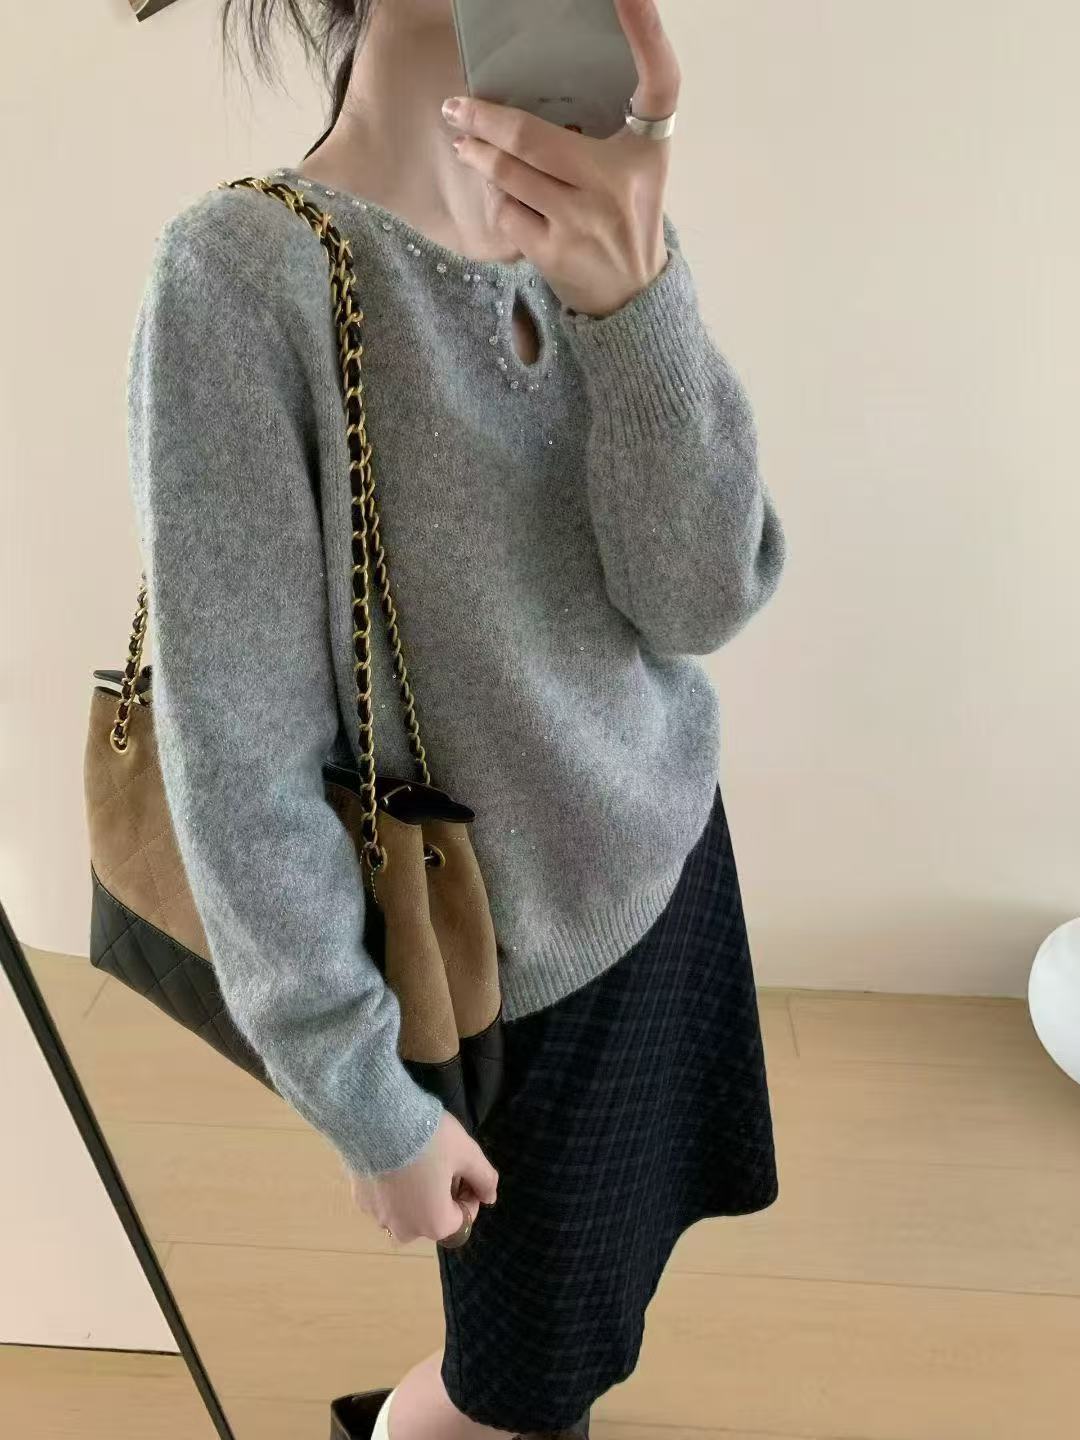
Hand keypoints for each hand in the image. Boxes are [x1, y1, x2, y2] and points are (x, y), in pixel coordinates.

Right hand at [349, 1111, 498, 1245]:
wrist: (378, 1119)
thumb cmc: (430, 1140)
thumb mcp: (467, 1153)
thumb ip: (484, 1178)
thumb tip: (489, 1197)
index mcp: (435, 1224)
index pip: (462, 1218)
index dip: (469, 1194)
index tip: (466, 1171)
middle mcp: (405, 1229)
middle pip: (432, 1218)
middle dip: (441, 1197)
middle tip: (443, 1165)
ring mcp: (378, 1216)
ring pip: (405, 1212)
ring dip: (416, 1195)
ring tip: (418, 1163)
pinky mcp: (359, 1199)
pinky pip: (383, 1200)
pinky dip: (392, 1188)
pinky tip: (394, 1161)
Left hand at [442, 0, 680, 318]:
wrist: (631, 294)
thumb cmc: (628, 213)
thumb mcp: (639, 161)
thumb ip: (606, 122)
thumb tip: (540, 81)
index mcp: (648, 146)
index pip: (659, 79)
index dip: (646, 29)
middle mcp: (618, 182)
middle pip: (533, 136)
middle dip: (485, 119)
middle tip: (456, 105)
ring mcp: (583, 220)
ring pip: (510, 174)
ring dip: (480, 156)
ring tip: (466, 144)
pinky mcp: (556, 252)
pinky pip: (507, 211)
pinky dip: (499, 199)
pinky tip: (501, 194)